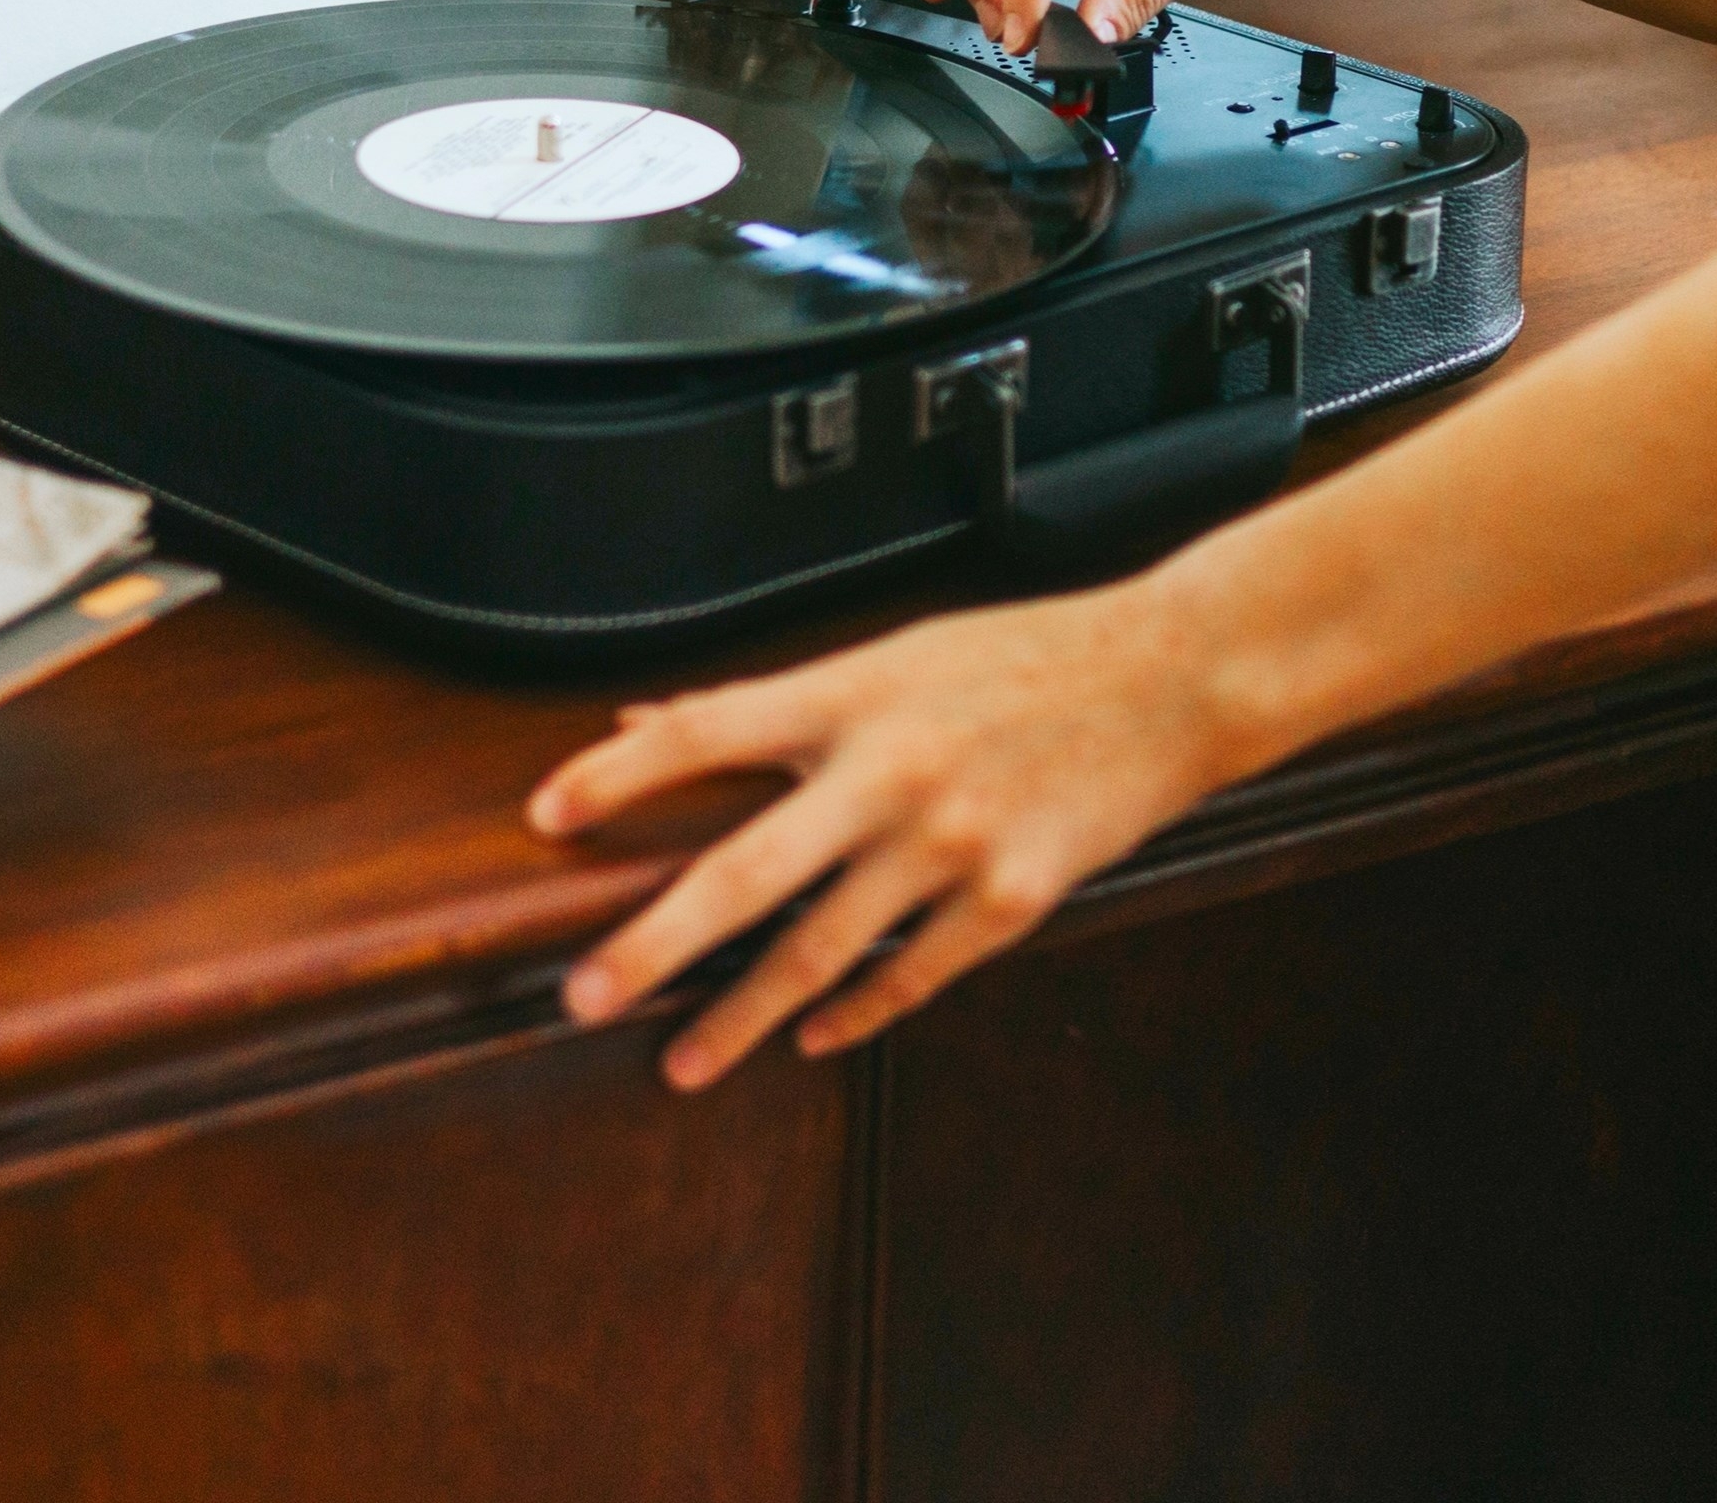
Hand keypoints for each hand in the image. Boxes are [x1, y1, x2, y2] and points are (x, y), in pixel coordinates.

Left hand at [527, 583, 1240, 1087]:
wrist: (1170, 679)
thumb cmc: (1025, 657)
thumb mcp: (894, 654)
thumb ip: (775, 702)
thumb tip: (652, 718)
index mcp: (853, 696)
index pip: (705, 730)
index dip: (617, 772)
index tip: (546, 815)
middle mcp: (891, 771)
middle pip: (745, 871)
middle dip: (653, 943)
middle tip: (581, 994)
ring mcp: (951, 844)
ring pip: (821, 951)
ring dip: (741, 1016)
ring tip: (679, 1063)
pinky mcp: (1010, 898)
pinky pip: (913, 976)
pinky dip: (856, 1015)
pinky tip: (813, 1038)